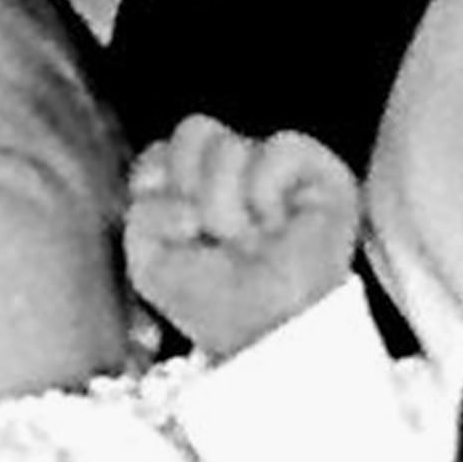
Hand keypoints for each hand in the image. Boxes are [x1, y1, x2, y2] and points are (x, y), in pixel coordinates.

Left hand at [123, 116, 361, 358]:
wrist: (269, 331)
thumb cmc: (217, 304)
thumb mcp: (151, 265)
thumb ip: (143, 215)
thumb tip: (185, 201)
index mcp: (196, 185)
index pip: (161, 150)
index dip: (159, 187)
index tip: (180, 232)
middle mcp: (237, 169)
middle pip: (193, 130)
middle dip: (192, 189)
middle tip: (213, 235)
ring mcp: (275, 167)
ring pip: (229, 146)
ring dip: (228, 207)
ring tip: (249, 240)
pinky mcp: (319, 171)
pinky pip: (278, 147)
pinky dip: (267, 192)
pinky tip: (277, 223)